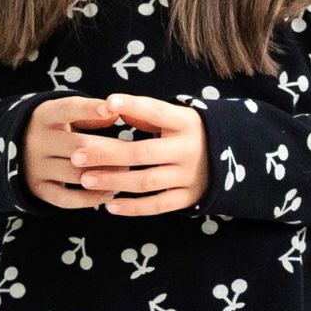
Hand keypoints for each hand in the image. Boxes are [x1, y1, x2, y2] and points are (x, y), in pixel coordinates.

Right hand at [21, 95, 126, 208]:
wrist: (18, 149)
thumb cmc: (56, 128)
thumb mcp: (65, 115)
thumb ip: (88, 113)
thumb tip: (114, 113)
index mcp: (44, 116)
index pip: (67, 109)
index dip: (89, 110)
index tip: (112, 110)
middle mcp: (37, 141)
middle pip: (78, 146)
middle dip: (108, 151)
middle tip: (134, 153)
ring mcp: (36, 167)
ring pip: (75, 174)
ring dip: (104, 175)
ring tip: (127, 173)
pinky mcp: (37, 189)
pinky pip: (66, 199)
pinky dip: (89, 199)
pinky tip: (109, 193)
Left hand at [70, 92, 208, 215]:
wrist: (234, 159)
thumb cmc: (190, 133)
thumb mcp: (177, 117)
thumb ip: (148, 114)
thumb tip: (113, 107)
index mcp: (185, 123)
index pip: (156, 111)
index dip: (133, 106)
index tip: (108, 102)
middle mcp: (188, 149)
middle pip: (141, 153)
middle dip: (106, 154)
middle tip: (76, 156)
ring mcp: (189, 176)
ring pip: (145, 181)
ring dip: (113, 181)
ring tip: (85, 179)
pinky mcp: (189, 197)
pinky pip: (157, 205)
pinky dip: (133, 208)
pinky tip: (110, 205)